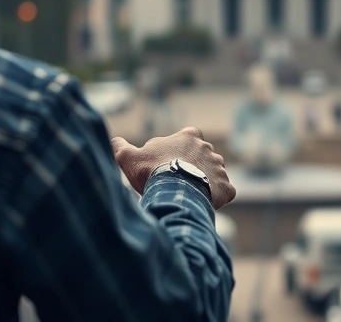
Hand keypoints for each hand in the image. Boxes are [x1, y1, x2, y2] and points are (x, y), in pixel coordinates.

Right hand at [111, 127, 235, 209]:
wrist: (174, 192)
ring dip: (205, 181)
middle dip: (193, 165)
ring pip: (214, 173)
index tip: (169, 161)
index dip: (179, 149)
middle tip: (177, 181)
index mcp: (189, 136)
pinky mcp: (226, 187)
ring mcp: (220, 167)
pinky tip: (204, 204)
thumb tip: (113, 141)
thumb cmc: (152, 171)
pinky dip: (218, 197)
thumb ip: (120, 147)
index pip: (188, 136)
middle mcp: (208, 148)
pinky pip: (225, 191)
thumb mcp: (129, 157)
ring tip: (189, 194)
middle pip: (202, 155)